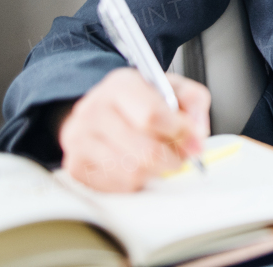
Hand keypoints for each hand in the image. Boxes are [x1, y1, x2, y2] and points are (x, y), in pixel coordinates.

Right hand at [57, 68, 210, 191]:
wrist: (102, 110)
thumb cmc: (140, 100)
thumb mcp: (172, 88)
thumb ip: (193, 102)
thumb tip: (197, 134)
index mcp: (121, 85)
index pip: (152, 115)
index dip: (180, 132)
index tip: (194, 140)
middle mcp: (94, 109)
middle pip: (145, 151)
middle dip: (173, 158)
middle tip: (181, 156)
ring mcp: (80, 140)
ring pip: (133, 173)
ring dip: (157, 172)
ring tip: (161, 159)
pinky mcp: (76, 166)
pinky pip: (119, 187)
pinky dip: (137, 182)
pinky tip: (138, 165)